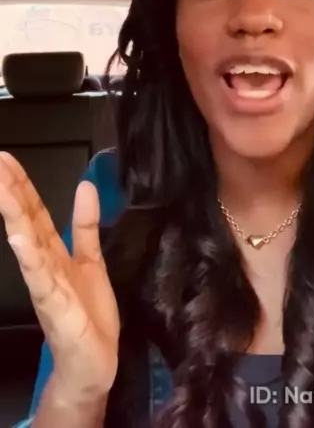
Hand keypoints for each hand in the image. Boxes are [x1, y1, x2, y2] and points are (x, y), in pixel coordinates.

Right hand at [0, 151, 119, 403]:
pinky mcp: (55, 306)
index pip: (34, 211)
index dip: (21, 184)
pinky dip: (29, 257)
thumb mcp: (91, 259)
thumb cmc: (89, 314)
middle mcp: (43, 265)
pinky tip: (19, 239)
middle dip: (11, 191)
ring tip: (3, 189)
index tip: (5, 159)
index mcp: (52, 252)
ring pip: (28, 245)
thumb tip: (86, 186)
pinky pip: (41, 278)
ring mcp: (46, 284)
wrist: (94, 363)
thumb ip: (86, 225)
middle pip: (25, 221)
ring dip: (15, 216)